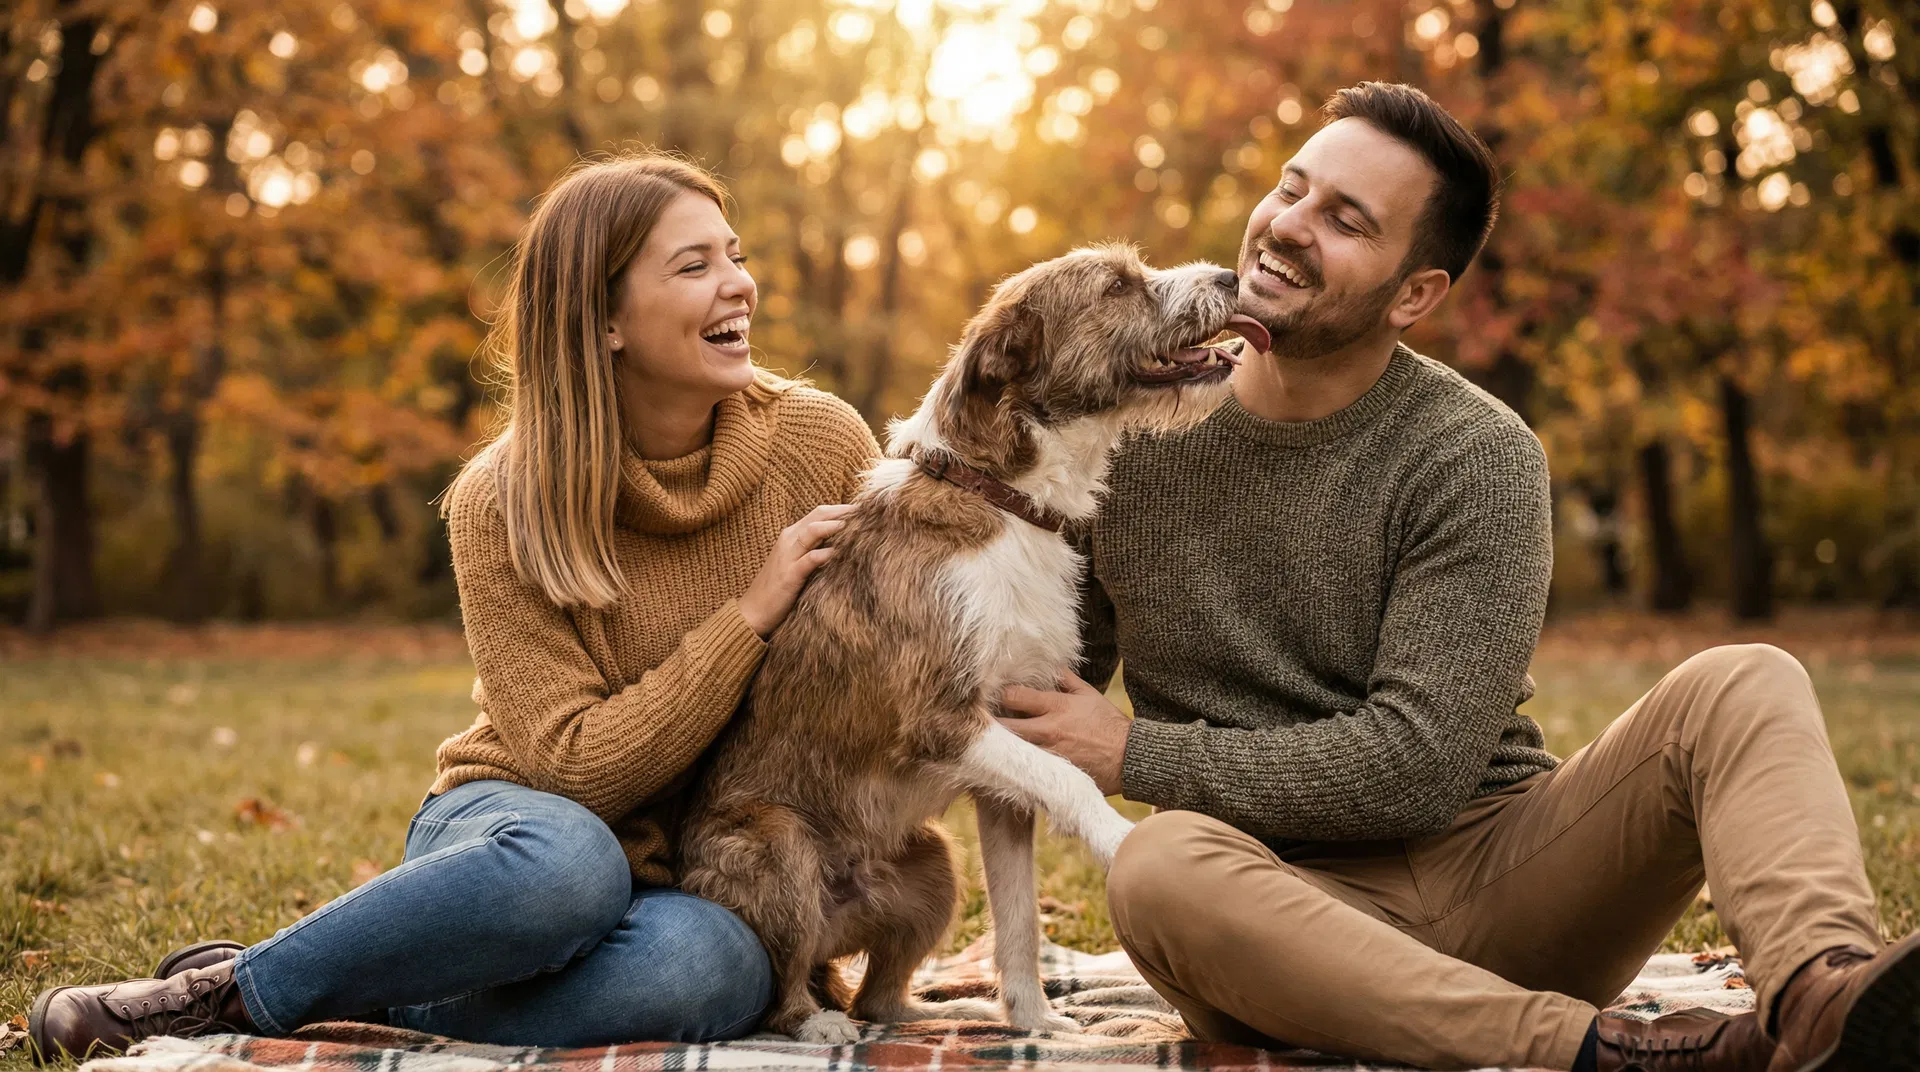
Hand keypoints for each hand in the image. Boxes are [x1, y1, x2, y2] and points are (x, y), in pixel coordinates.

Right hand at [740, 503, 853, 637]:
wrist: (753, 611)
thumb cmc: (779, 588)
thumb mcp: (797, 563)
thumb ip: (815, 550)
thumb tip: (843, 545)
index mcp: (791, 535)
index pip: (819, 512)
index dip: (842, 509)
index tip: (865, 510)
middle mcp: (789, 539)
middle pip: (819, 515)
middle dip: (844, 511)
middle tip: (868, 512)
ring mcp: (787, 555)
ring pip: (813, 530)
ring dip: (835, 525)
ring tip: (857, 524)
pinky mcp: (789, 575)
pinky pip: (810, 559)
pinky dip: (825, 553)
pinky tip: (840, 553)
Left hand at [997, 672, 1130, 795]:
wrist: (1128, 758)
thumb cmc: (1108, 724)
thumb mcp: (1088, 694)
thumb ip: (1065, 679)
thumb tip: (1048, 666)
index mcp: (1057, 707)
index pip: (1014, 696)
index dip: (1000, 694)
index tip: (993, 694)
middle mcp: (1048, 731)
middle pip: (1004, 726)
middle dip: (989, 722)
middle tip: (981, 720)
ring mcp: (1048, 755)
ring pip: (1010, 751)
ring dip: (999, 746)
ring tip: (990, 741)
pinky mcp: (1051, 776)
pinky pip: (1024, 771)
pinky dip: (1014, 765)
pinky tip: (1007, 762)